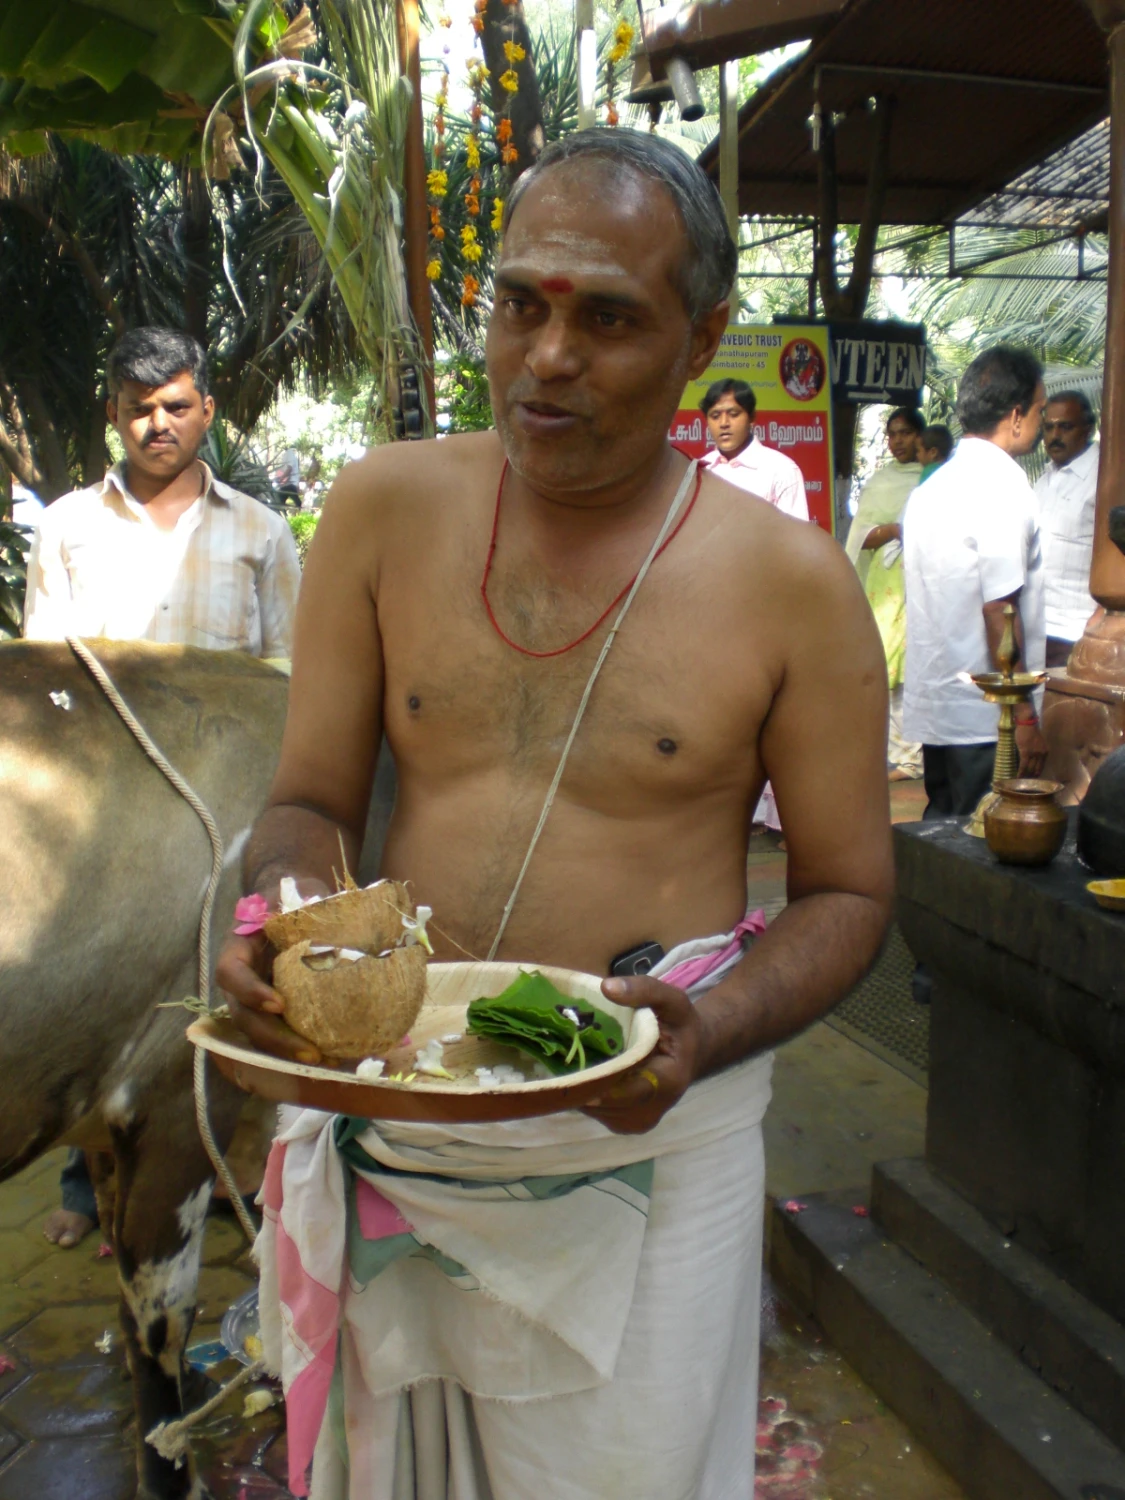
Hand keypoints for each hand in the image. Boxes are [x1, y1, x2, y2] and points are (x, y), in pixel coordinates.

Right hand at [214, 877, 329, 1063]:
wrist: (292, 905)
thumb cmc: (292, 898)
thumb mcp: (295, 896)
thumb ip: (306, 906)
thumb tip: (339, 921)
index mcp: (237, 949)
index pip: (231, 974)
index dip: (250, 992)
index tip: (278, 1003)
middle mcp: (240, 982)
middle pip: (245, 1017)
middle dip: (276, 1038)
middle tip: (310, 1051)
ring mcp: (254, 1001)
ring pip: (261, 1034)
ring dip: (290, 1053)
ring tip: (325, 1062)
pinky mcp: (274, 1013)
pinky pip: (280, 1035)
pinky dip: (302, 1049)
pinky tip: (332, 1058)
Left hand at [581, 975, 705, 1134]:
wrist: (692, 1052)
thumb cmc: (680, 1025)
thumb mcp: (671, 1000)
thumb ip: (644, 989)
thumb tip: (607, 987)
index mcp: (667, 1083)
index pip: (621, 1087)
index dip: (592, 1073)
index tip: (569, 1053)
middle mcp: (650, 1111)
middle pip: (601, 1099)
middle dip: (581, 1075)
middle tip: (562, 1047)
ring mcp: (635, 1123)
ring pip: (593, 1107)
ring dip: (580, 1083)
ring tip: (573, 1055)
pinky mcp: (623, 1125)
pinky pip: (594, 1110)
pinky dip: (586, 1089)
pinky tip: (585, 1067)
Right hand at [1015, 720, 1048, 777]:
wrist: (1027, 723)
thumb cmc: (1030, 731)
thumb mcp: (1037, 743)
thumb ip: (1036, 751)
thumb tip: (1030, 760)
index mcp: (1045, 752)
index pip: (1041, 767)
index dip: (1036, 774)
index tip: (1032, 779)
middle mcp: (1042, 754)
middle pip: (1036, 769)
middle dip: (1031, 777)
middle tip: (1026, 783)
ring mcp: (1034, 754)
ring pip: (1029, 769)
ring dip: (1025, 776)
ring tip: (1021, 782)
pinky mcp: (1025, 752)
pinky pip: (1023, 765)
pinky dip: (1020, 772)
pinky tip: (1017, 777)